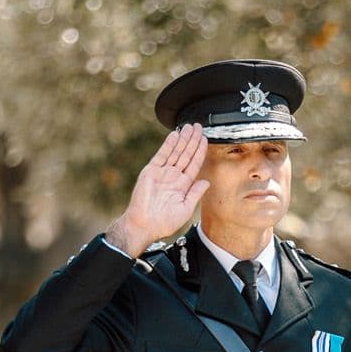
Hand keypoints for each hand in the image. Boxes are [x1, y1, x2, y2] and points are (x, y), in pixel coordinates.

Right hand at [108, 124, 209, 253]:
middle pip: (186, 154)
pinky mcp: (151, 171)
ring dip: (183, 139)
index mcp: (183, 185)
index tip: (205, 139)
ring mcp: (162, 172)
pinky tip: (175, 135)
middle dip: (193, 140)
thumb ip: (196, 193)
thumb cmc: (164, 222)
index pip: (194, 164)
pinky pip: (162, 155)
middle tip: (198, 126)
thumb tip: (206, 181)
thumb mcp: (186, 208)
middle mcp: (173, 176)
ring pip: (176, 152)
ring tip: (189, 127)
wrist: (144, 224)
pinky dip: (169, 144)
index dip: (200, 151)